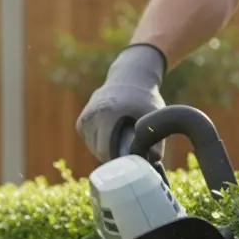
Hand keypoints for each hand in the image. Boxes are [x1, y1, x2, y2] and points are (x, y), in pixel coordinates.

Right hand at [76, 44, 168, 162]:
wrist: (129, 76)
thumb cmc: (143, 97)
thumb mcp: (153, 114)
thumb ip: (156, 138)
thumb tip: (155, 162)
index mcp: (106, 115)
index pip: (105, 151)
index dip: (119, 161)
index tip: (132, 162)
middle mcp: (91, 116)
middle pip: (99, 152)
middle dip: (114, 157)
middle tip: (130, 153)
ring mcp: (84, 119)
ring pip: (93, 148)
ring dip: (106, 151)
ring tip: (122, 142)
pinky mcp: (81, 121)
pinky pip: (90, 142)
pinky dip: (100, 144)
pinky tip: (112, 137)